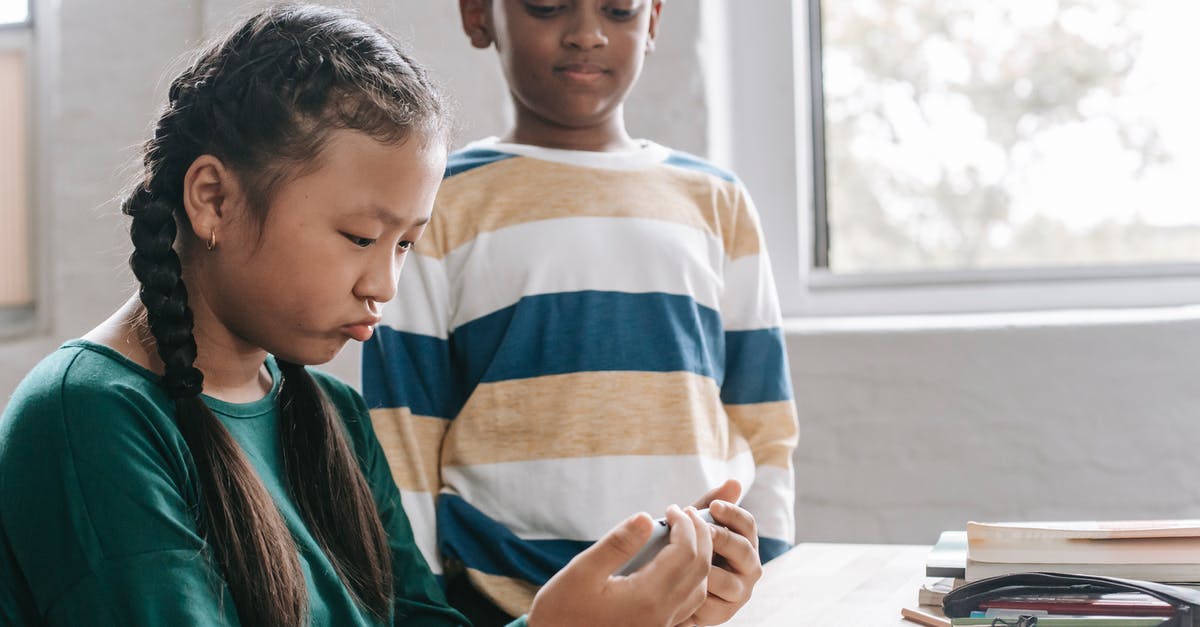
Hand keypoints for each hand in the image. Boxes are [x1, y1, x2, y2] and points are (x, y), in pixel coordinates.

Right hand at [527, 505, 712, 626]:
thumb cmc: (561, 612)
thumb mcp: (582, 571)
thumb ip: (617, 545)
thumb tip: (646, 518)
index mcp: (646, 597)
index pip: (685, 553)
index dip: (685, 525)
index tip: (672, 508)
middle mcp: (661, 614)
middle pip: (700, 570)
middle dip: (700, 536)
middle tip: (686, 514)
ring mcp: (661, 626)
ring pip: (700, 590)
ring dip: (700, 558)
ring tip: (687, 535)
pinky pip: (689, 605)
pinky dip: (693, 580)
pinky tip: (678, 567)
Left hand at [681, 479, 763, 625]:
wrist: (669, 587)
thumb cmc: (686, 549)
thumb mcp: (695, 526)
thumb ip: (711, 505)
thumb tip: (735, 481)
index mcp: (744, 541)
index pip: (748, 524)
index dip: (733, 513)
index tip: (713, 506)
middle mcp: (749, 567)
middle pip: (743, 550)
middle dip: (722, 539)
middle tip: (702, 532)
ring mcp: (739, 592)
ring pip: (730, 582)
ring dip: (709, 571)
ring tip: (687, 561)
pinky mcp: (724, 614)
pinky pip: (714, 606)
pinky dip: (698, 597)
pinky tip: (679, 587)